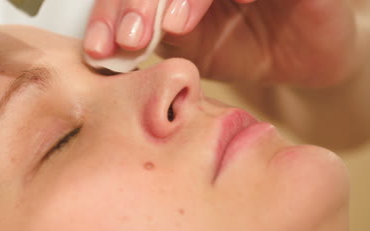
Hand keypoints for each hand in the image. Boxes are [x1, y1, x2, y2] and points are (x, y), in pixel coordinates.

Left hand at [84, 0, 360, 87]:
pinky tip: (243, 3)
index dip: (110, 12)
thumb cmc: (240, 49)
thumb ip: (151, 42)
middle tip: (129, 38)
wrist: (300, 57)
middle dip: (137, 3)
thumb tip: (106, 48)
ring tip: (173, 27)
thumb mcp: (187, 52)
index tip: (99, 47)